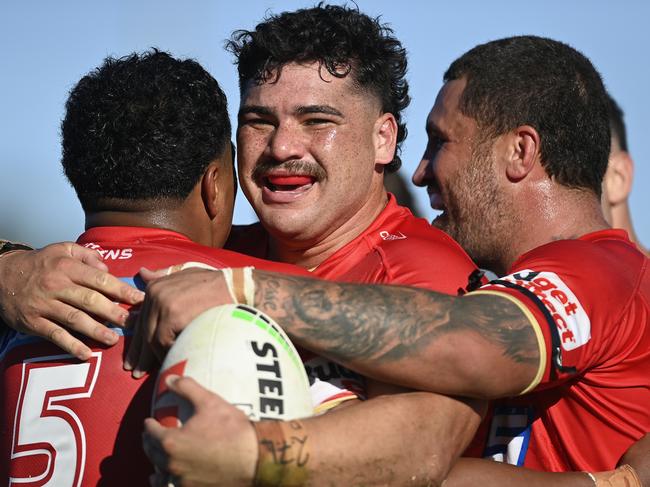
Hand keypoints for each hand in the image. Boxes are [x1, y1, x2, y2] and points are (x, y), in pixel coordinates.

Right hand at [0, 242, 143, 358]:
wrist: (0, 275)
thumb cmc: (40, 263)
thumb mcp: (62, 249)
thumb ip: (87, 255)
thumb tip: (107, 268)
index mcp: (67, 267)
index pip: (100, 280)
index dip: (121, 290)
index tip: (140, 300)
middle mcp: (57, 285)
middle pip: (90, 300)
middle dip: (114, 312)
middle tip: (132, 323)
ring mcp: (44, 305)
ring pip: (74, 319)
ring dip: (96, 331)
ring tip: (114, 339)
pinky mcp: (33, 322)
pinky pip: (54, 335)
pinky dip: (70, 345)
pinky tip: (86, 354)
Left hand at [125, 267, 233, 376]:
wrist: (236, 287)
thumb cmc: (215, 285)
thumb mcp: (186, 274)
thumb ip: (164, 276)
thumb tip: (142, 273)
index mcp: (155, 287)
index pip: (142, 319)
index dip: (139, 339)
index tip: (136, 356)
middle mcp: (155, 294)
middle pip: (144, 330)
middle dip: (141, 353)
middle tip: (135, 370)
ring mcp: (163, 304)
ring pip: (152, 338)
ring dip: (155, 356)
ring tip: (154, 371)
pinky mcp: (173, 315)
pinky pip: (164, 342)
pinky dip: (167, 353)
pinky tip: (171, 362)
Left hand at [143, 376, 256, 486]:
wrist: (254, 459)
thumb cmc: (232, 429)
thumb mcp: (210, 402)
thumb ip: (187, 388)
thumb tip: (169, 378)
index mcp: (172, 442)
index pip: (152, 433)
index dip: (149, 425)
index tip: (148, 422)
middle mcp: (172, 464)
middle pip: (153, 453)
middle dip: (149, 443)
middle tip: (149, 436)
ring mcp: (182, 480)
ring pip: (160, 471)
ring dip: (156, 462)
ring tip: (157, 457)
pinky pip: (171, 486)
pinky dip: (164, 481)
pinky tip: (163, 479)